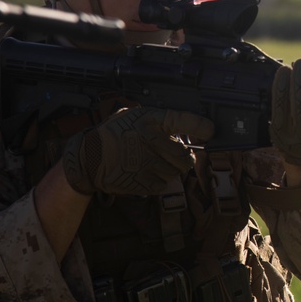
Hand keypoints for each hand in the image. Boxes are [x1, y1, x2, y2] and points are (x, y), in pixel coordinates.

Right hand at [62, 107, 213, 195]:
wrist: (89, 157)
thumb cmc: (113, 134)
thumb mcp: (133, 116)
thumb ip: (157, 121)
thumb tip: (184, 128)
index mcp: (149, 120)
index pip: (182, 120)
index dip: (200, 126)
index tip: (211, 131)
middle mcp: (150, 141)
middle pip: (185, 156)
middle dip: (184, 158)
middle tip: (175, 156)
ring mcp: (146, 163)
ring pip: (175, 173)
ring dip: (170, 170)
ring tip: (153, 163)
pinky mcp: (141, 181)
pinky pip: (162, 185)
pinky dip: (158, 182)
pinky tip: (146, 173)